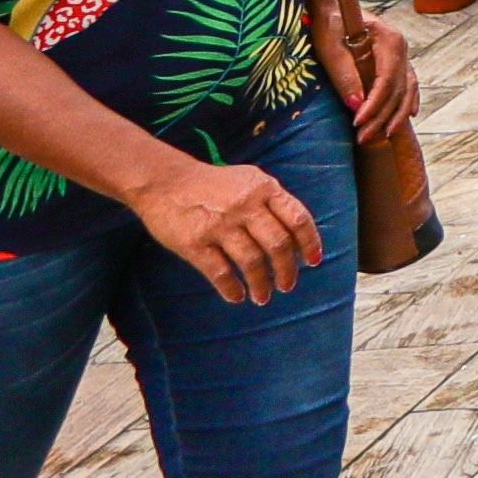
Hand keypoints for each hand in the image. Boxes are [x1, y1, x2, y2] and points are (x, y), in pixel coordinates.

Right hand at [135, 156, 325, 302]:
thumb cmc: (214, 185)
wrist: (165, 181)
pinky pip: (220, 273)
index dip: (309, 242)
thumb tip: (298, 237)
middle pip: (278, 244)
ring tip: (263, 296)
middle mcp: (245, 206)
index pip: (297, 218)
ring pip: (251, 262)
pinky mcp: (195, 243)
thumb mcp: (250, 181)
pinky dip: (231, 289)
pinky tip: (237, 296)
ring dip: (261, 284)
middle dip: (287, 270)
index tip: (313, 261)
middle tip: (287, 286)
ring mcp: (219, 225)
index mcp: (263, 188)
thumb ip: (273, 203)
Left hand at [333, 9, 420, 150]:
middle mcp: (401, 47)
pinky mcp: (395, 59)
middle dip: (382, 116)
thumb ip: (344, 75)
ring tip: (384, 135)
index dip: (374, 104)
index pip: (386, 80)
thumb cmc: (330, 22)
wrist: (332, 3)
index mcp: (389, 40)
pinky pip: (408, 83)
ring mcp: (401, 53)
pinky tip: (409, 115)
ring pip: (406, 89)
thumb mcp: (331, 48)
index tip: (358, 122)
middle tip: (364, 137)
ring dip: (396, 114)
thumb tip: (356, 105)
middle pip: (397, 89)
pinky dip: (408, 100)